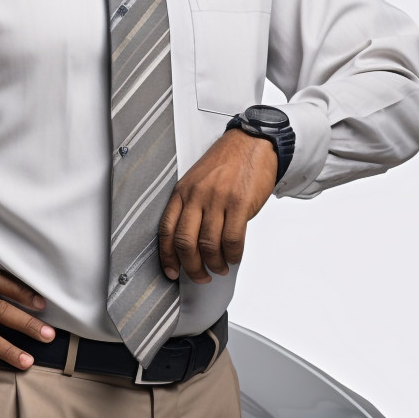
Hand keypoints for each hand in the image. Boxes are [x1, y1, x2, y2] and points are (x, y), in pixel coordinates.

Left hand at [158, 130, 276, 283]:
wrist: (252, 143)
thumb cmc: (226, 162)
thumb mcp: (198, 180)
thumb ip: (191, 206)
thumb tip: (189, 242)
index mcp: (183, 191)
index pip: (167, 229)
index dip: (167, 256)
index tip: (171, 272)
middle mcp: (197, 195)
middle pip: (185, 242)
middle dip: (192, 267)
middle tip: (200, 276)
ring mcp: (217, 199)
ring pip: (209, 244)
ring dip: (215, 264)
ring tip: (220, 267)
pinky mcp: (239, 203)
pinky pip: (232, 239)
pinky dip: (232, 255)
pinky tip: (233, 256)